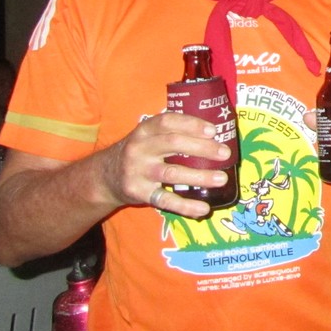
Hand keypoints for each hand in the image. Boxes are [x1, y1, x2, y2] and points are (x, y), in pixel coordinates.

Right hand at [102, 111, 231, 218]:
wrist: (104, 177)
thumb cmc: (139, 152)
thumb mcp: (148, 136)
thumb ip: (172, 132)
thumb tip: (215, 133)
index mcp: (145, 130)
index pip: (168, 121)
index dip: (191, 124)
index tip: (213, 130)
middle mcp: (140, 148)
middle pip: (173, 144)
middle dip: (202, 148)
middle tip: (225, 153)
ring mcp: (138, 171)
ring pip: (172, 173)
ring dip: (199, 176)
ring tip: (222, 178)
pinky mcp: (138, 193)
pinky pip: (165, 200)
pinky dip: (185, 206)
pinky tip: (203, 208)